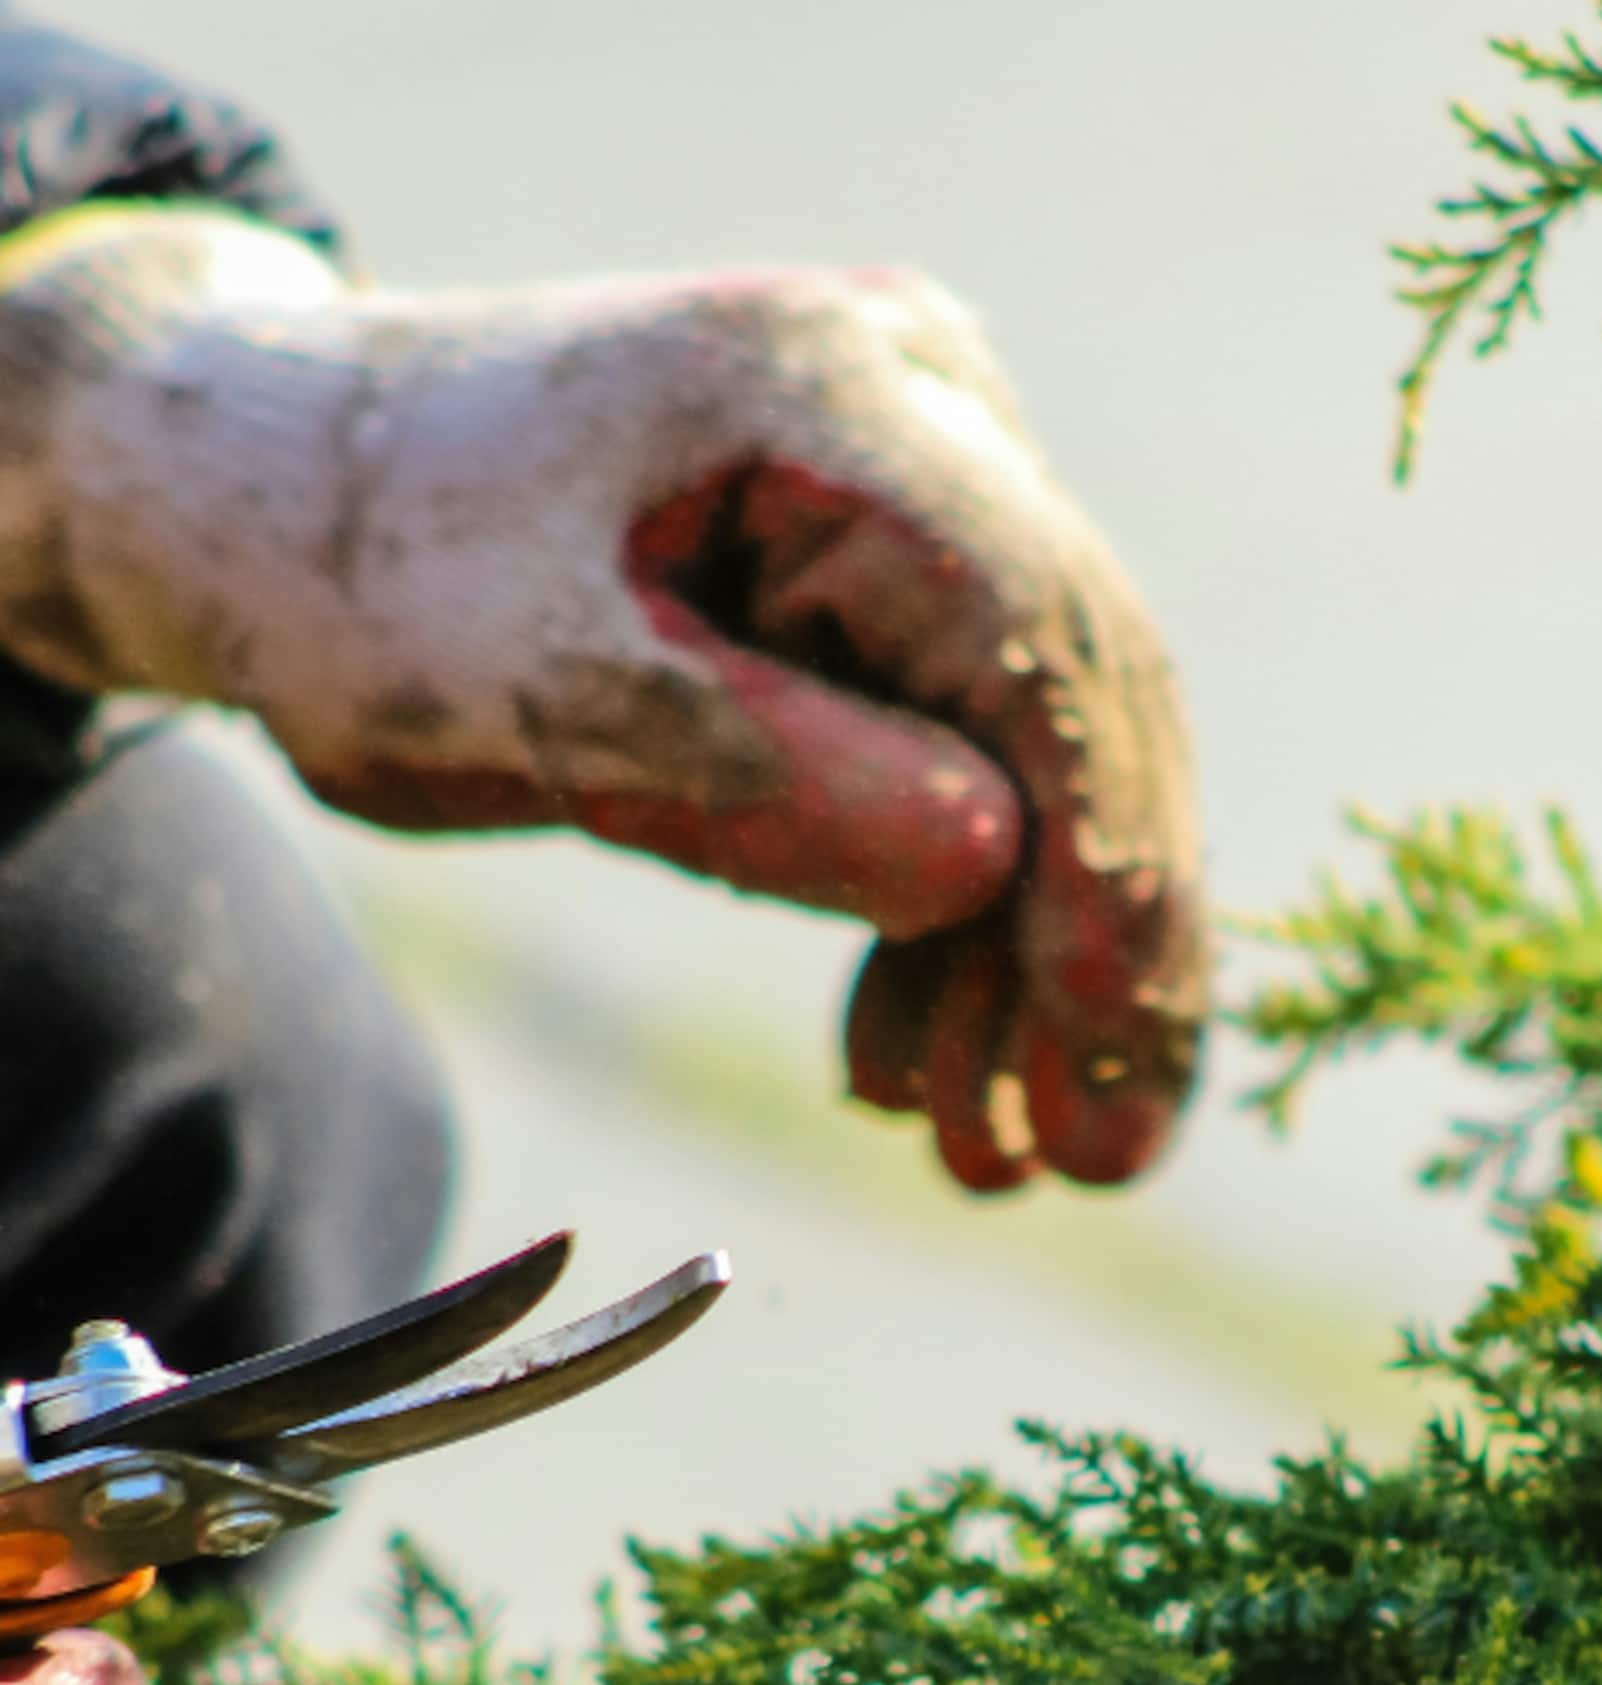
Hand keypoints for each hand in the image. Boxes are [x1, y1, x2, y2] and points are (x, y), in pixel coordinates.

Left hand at [0, 218, 1205, 1190]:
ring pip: (1032, 750)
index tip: (1116, 1057)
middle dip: (1088, 946)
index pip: (1037, 638)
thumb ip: (759, 776)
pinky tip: (910, 1059)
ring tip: (984, 1158)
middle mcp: (920, 406)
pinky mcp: (888, 563)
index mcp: (829, 394)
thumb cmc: (371, 581)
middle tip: (1092, 1160)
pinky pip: (962, 749)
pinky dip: (941, 915)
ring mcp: (918, 478)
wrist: (273, 492)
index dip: (1106, 860)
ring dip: (1014, 963)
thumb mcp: (535, 700)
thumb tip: (997, 870)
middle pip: (1071, 701)